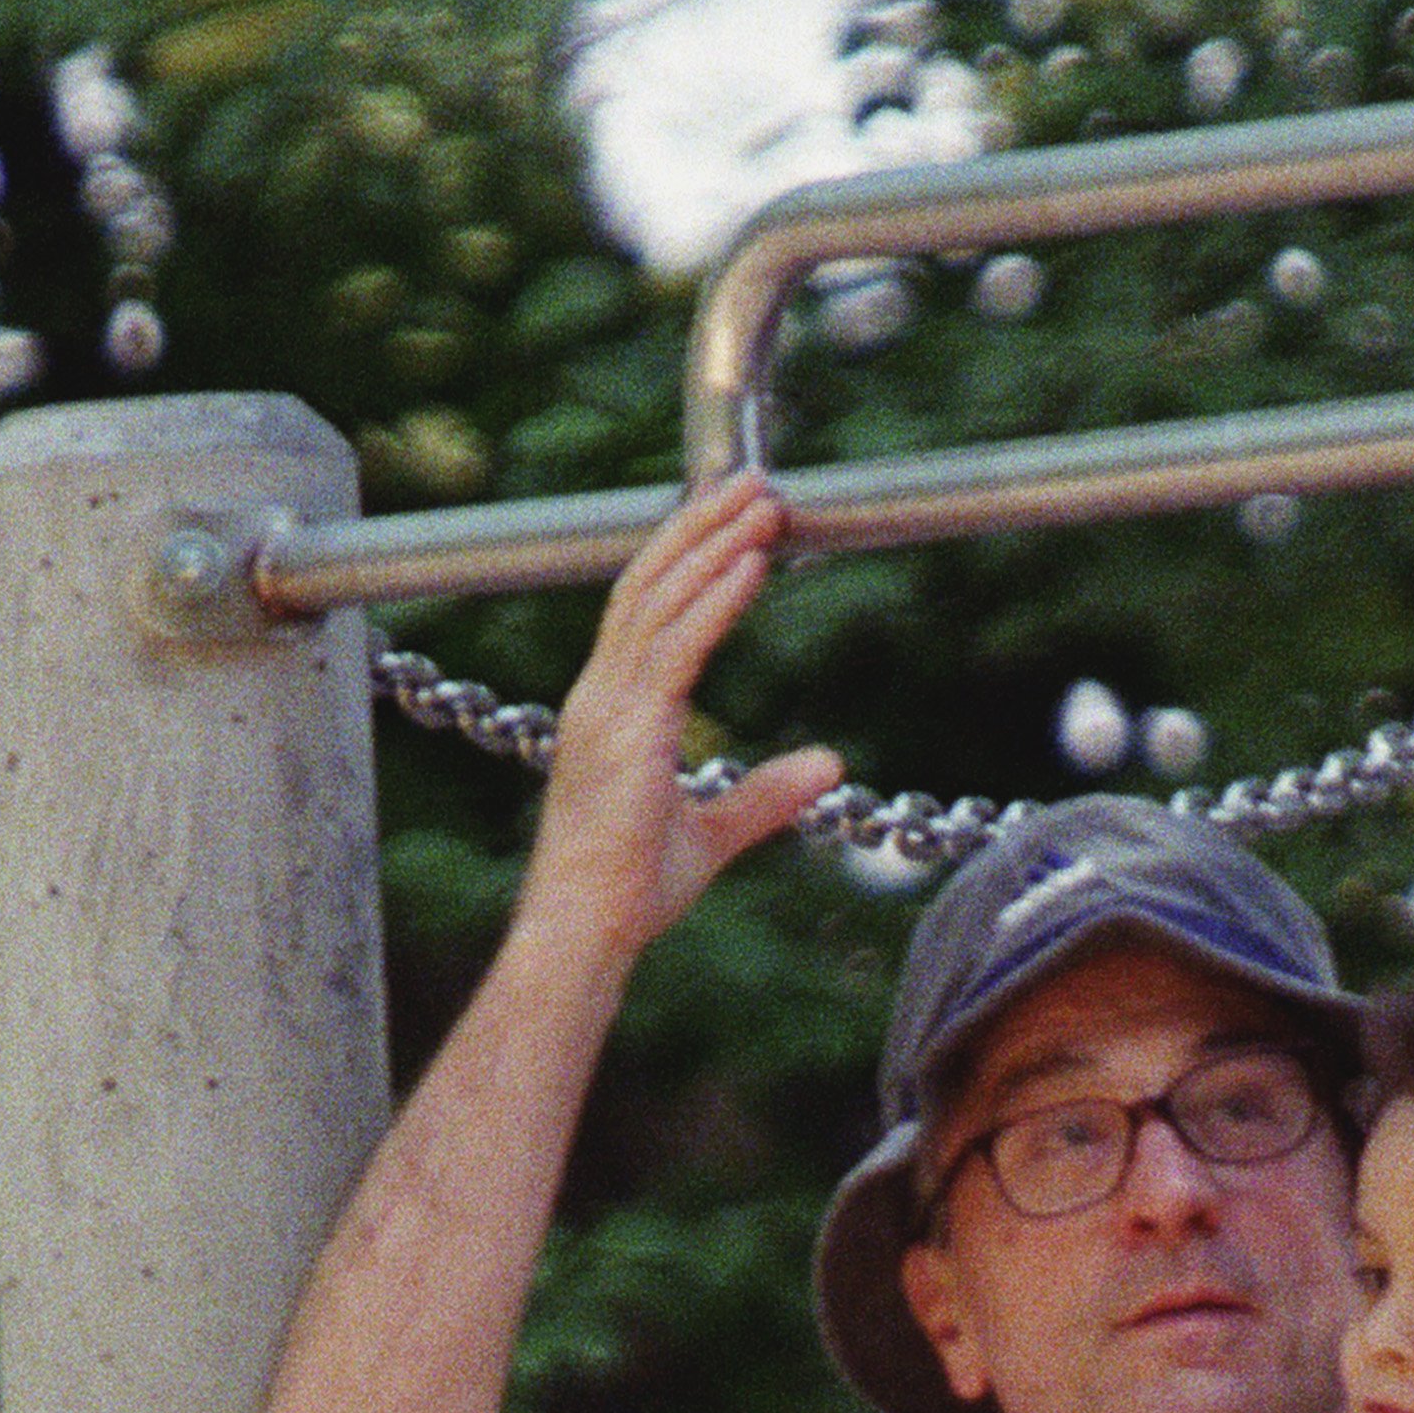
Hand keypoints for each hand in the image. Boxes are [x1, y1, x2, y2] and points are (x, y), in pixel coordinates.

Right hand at [524, 474, 843, 976]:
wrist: (583, 930)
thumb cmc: (629, 893)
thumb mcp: (713, 833)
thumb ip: (768, 794)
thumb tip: (830, 765)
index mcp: (610, 709)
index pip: (647, 608)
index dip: (689, 556)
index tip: (737, 522)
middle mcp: (601, 694)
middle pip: (652, 582)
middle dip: (704, 526)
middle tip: (758, 482)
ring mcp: (608, 706)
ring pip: (663, 598)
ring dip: (717, 545)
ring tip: (766, 504)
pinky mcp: (628, 729)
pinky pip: (676, 647)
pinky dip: (716, 600)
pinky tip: (752, 564)